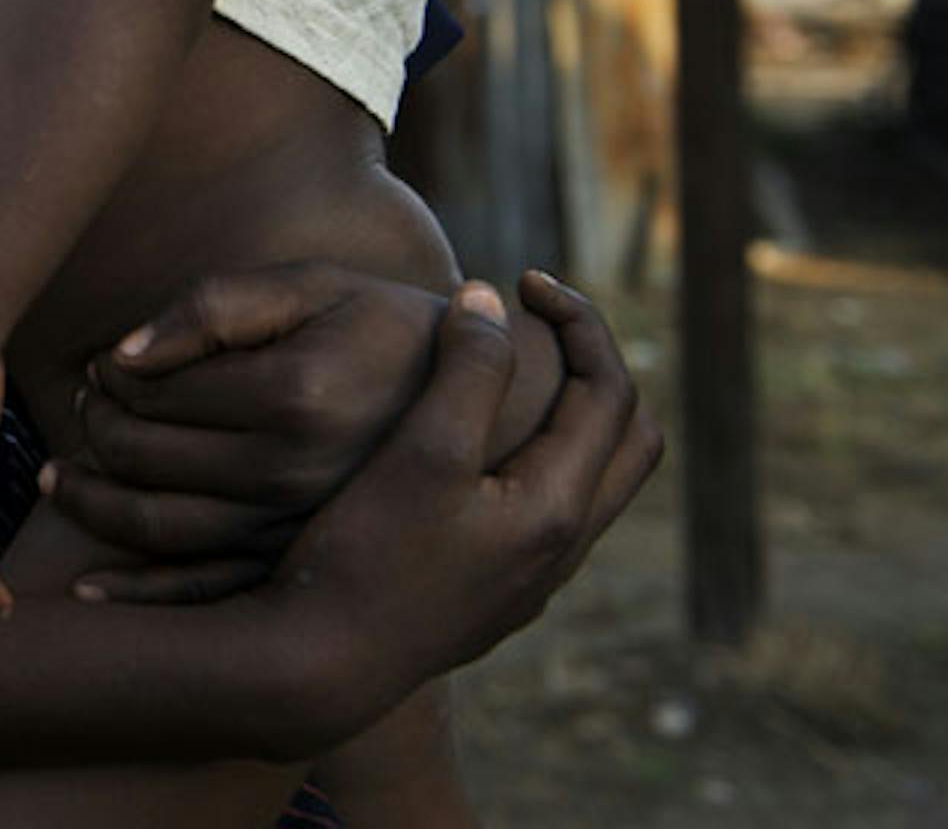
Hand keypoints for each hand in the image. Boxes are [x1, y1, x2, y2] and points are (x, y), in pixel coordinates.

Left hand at [44, 262, 438, 597]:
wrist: (483, 408)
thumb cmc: (382, 326)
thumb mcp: (311, 286)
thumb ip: (213, 306)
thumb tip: (123, 355)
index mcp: (296, 395)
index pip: (154, 391)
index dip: (109, 374)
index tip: (102, 364)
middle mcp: (296, 473)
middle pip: (146, 458)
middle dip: (95, 428)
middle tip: (82, 405)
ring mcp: (299, 528)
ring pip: (160, 527)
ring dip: (95, 502)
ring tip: (63, 476)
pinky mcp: (304, 567)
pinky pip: (206, 592)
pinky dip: (139, 592)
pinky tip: (89, 587)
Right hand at [256, 275, 660, 735]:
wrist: (319, 667)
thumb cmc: (366, 554)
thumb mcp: (419, 450)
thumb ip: (466, 372)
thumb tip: (490, 302)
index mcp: (559, 506)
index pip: (612, 389)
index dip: (579, 320)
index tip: (519, 280)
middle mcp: (562, 549)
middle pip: (628, 440)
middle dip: (595, 367)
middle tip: (536, 326)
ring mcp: (531, 582)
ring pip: (590, 482)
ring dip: (565, 417)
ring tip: (502, 377)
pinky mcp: (494, 599)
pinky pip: (546, 514)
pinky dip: (531, 460)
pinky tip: (463, 450)